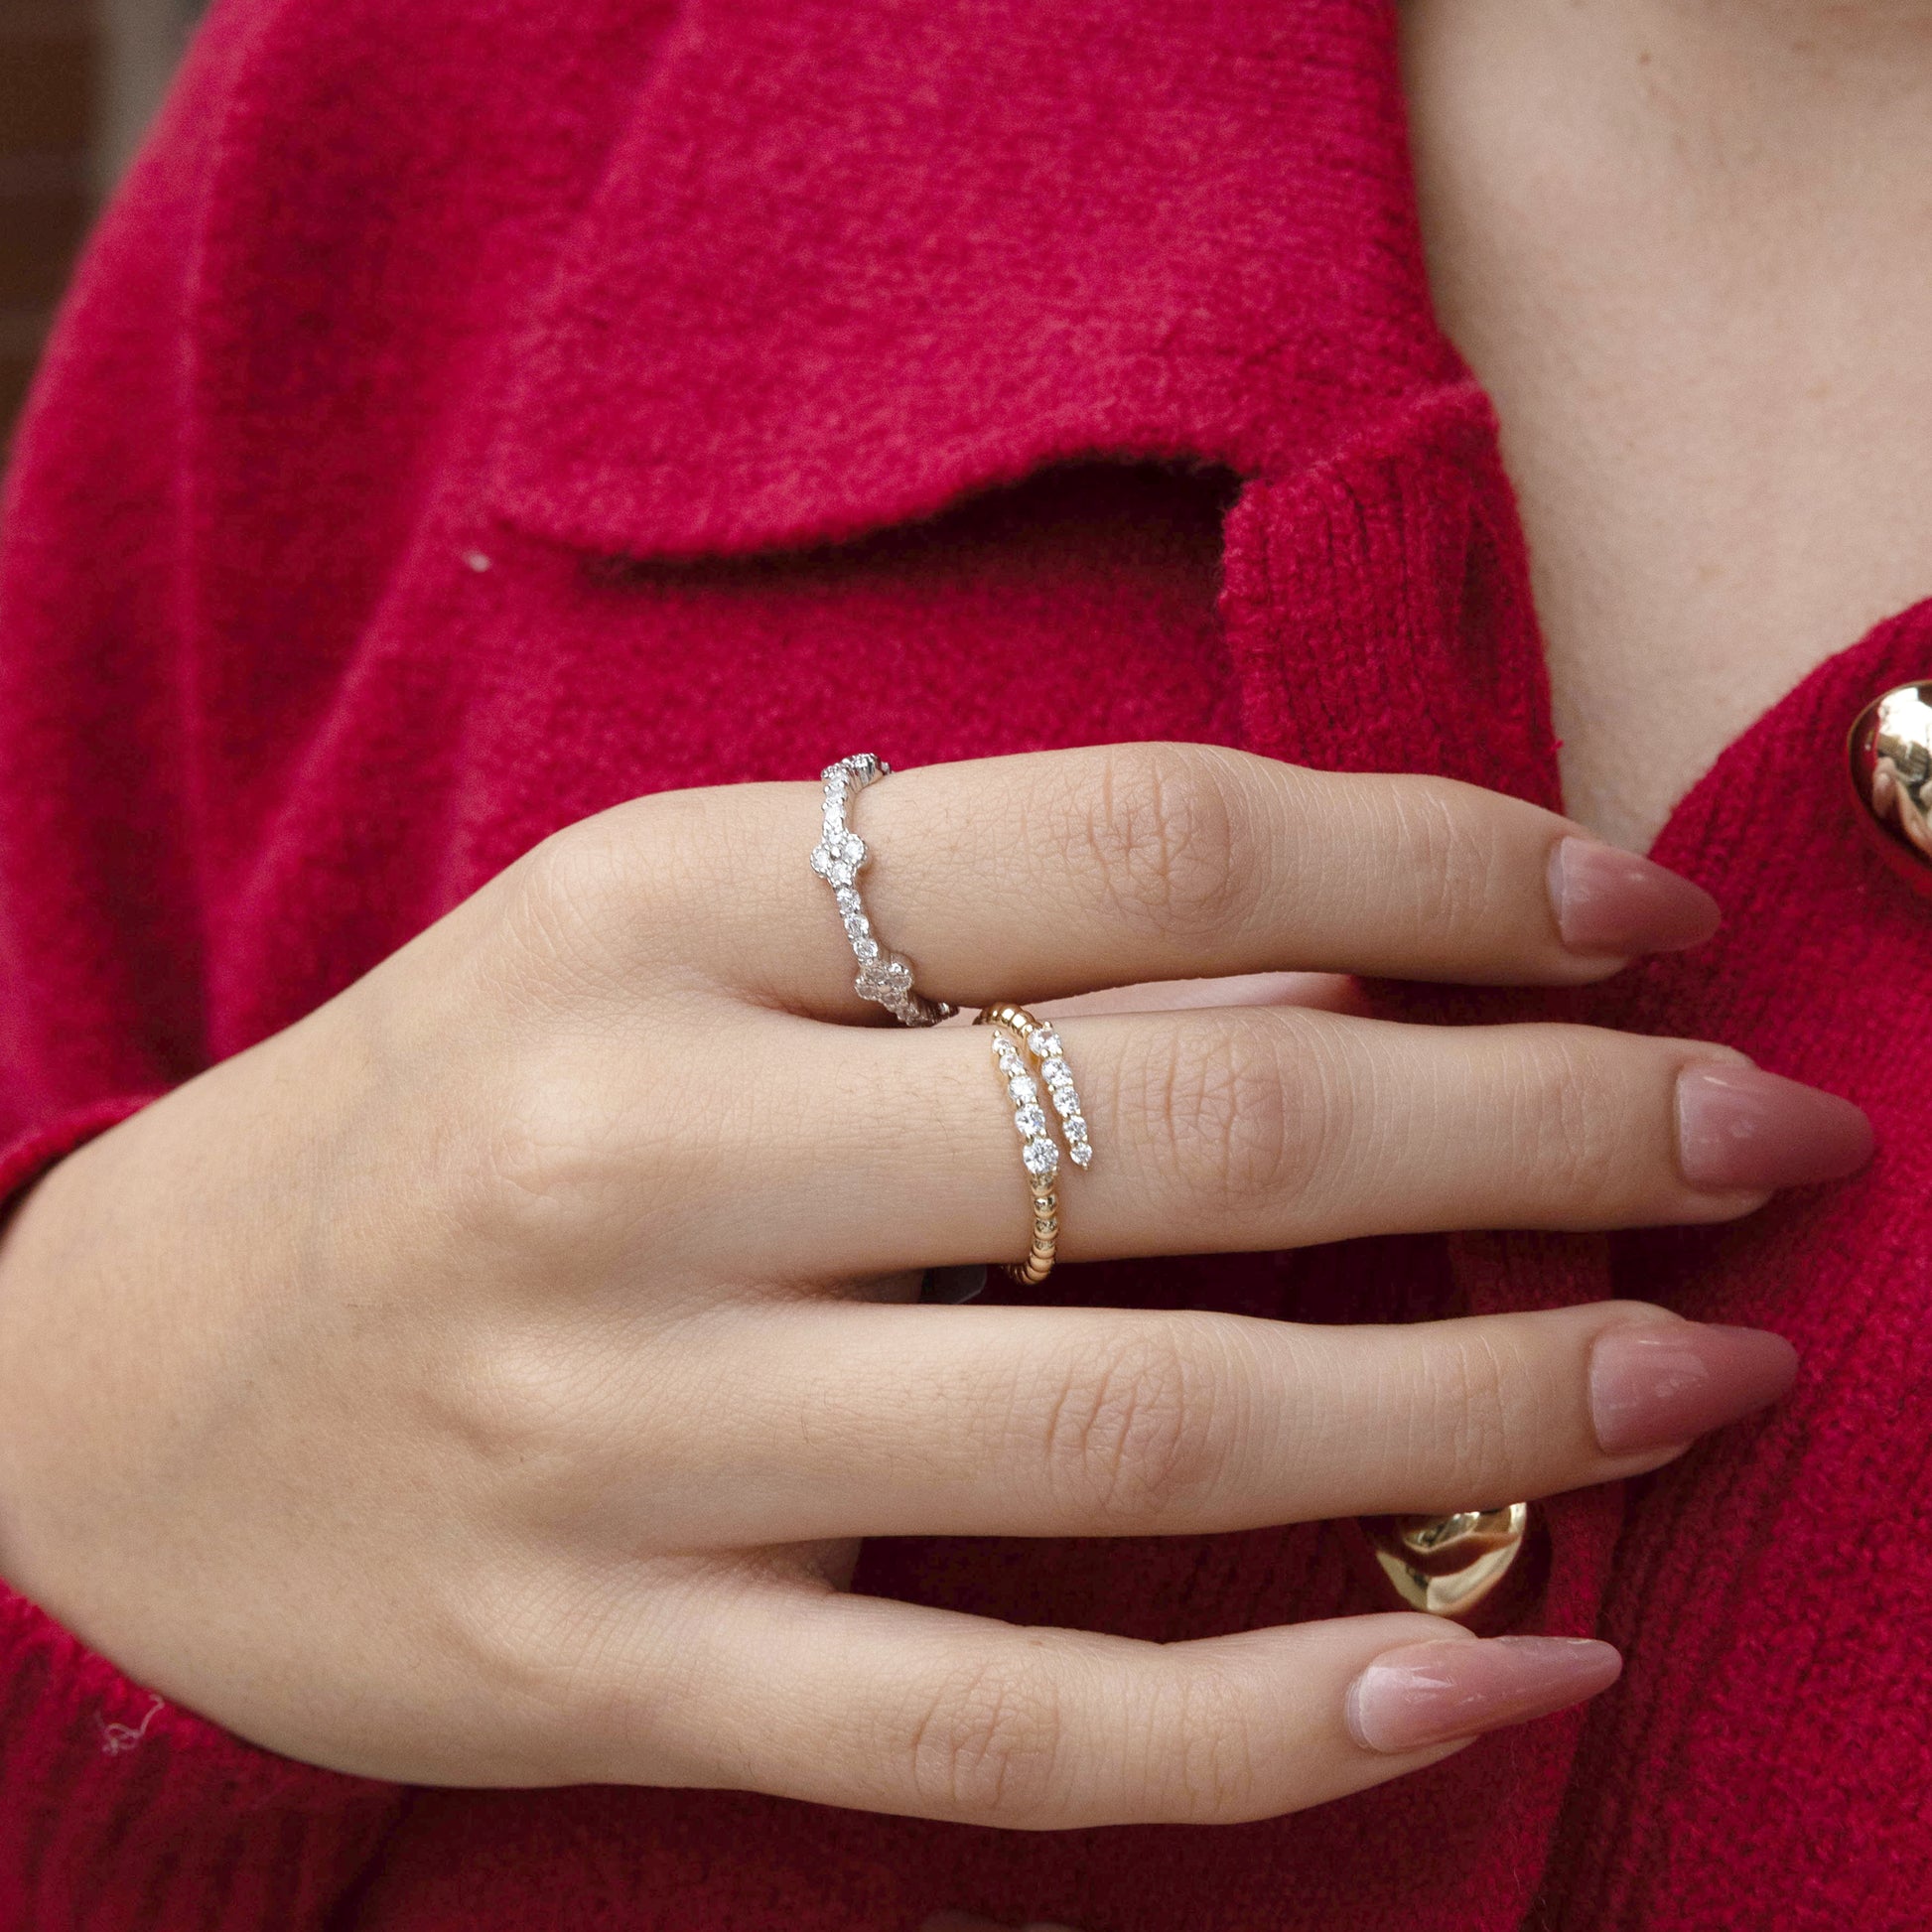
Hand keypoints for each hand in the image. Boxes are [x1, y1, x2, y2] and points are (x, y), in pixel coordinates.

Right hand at [0, 745, 1865, 1825]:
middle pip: (1191, 1133)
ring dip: (1487, 1408)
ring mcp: (626, 1433)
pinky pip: (1005, 1721)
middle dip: (1544, 1125)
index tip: (1636, 916)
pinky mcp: (615, 1669)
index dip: (1442, 874)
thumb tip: (1347, 982)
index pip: (1145, 849)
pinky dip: (1280, 1718)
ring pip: (1145, 1433)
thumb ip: (975, 952)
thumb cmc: (446, 1116)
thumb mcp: (663, 947)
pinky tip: (1497, 1675)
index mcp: (664, 909)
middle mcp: (643, 1153)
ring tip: (1704, 1378)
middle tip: (1764, 1137)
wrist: (111, 1384)